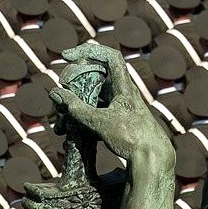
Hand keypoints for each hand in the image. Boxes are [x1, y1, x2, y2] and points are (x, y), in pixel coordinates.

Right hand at [50, 43, 171, 163]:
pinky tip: (67, 131)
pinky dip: (82, 116)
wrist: (152, 158)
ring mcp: (121, 105)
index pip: (109, 56)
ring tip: (59, 123)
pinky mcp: (118, 119)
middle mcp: (123, 92)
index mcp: (124, 86)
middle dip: (74, 82)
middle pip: (96, 76)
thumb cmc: (131, 137)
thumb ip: (76, 108)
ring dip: (75, 104)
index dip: (88, 50)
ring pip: (93, 96)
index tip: (67, 55)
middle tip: (60, 89)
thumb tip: (55, 92)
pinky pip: (96, 110)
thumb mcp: (99, 122)